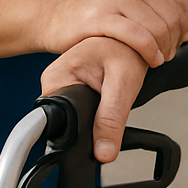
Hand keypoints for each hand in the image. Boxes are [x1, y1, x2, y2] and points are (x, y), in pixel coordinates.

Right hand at [41, 0, 187, 67]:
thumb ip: (153, 5)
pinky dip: (149, 52)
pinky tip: (148, 60)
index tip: (173, 46)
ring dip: (162, 50)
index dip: (181, 32)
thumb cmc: (90, 11)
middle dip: (173, 43)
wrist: (50, 12)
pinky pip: (138, 37)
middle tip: (164, 57)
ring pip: (158, 28)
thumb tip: (186, 27)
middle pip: (171, 19)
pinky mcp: (100, 16)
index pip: (177, 7)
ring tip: (155, 60)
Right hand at [41, 37, 148, 162]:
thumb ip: (111, 120)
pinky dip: (97, 109)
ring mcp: (62, 83)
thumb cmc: (126, 48)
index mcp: (57, 78)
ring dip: (96, 116)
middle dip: (92, 124)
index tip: (99, 129)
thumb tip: (104, 153)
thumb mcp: (122, 85)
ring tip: (110, 94)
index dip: (81, 133)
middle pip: (68, 122)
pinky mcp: (71, 87)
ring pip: (76, 118)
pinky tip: (107, 96)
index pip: (58, 121)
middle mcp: (54, 80)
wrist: (133, 34)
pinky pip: (81, 110)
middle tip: (111, 101)